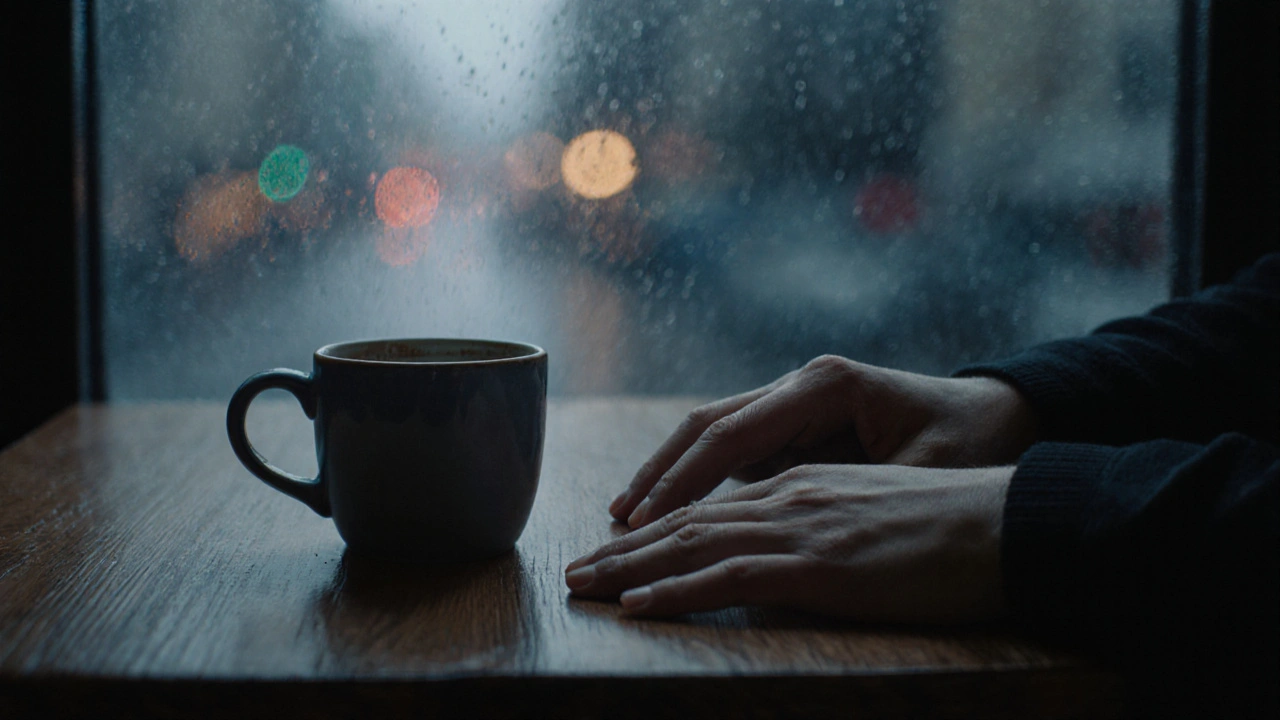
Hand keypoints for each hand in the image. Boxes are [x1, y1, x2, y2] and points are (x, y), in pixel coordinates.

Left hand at [569, 464, 1010, 621]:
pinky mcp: (819, 564)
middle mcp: (789, 497)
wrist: (1008, 524)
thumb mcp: (872, 515)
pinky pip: (730, 575)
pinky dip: (676, 591)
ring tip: (585, 587)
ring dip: (630, 569)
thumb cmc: (952, 529)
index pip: (710, 509)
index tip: (614, 552)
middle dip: (624, 550)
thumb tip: (784, 558)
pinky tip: (639, 606)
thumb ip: (820, 526)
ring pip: (693, 544)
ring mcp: (801, 527)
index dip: (655, 532)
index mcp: (802, 485)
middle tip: (575, 572)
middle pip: (685, 522)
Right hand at [610, 355, 1035, 527]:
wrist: (995, 414)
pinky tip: (672, 513)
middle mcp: (798, 385)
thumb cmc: (968, 442)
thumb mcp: (925, 470)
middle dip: (659, 473)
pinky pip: (733, 450)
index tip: (647, 520)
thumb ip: (857, 490)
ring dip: (670, 474)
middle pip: (706, 425)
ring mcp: (792, 401)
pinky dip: (699, 480)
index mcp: (823, 385)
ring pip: (711, 434)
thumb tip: (787, 522)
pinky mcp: (793, 423)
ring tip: (627, 519)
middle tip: (618, 522)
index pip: (732, 433)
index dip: (683, 479)